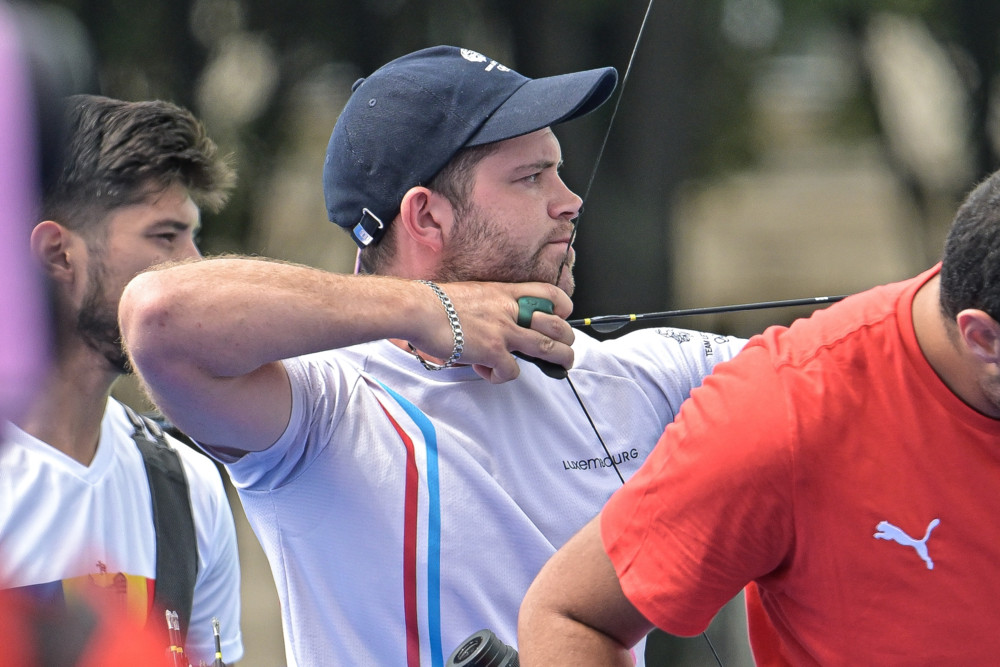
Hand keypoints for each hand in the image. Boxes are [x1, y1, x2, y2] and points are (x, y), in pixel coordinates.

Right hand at [413, 281, 573, 383]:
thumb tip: (496, 324)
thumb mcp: (474, 294)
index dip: (562, 306)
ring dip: (559, 360)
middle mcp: (510, 310)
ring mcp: (504, 331)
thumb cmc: (437, 303)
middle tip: (565, 350)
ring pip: (547, 348)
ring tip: (559, 368)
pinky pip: (512, 371)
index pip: (548, 293)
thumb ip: (492, 306)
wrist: (419, 309)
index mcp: (505, 293)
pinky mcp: (493, 351)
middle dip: (567, 340)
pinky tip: (486, 371)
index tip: (562, 316)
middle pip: (555, 325)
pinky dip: (502, 376)